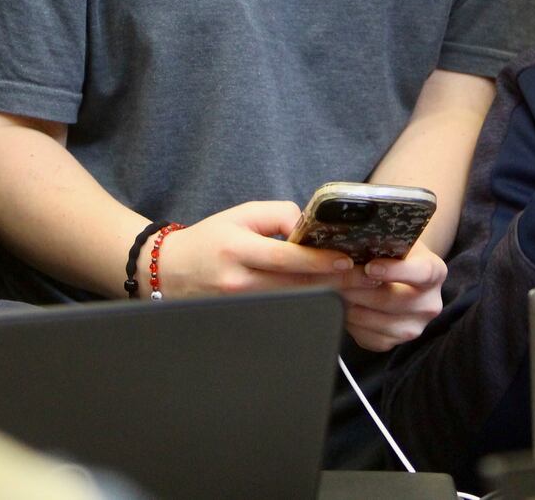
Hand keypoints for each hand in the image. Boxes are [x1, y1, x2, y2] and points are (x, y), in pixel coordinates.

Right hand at [148, 200, 351, 297]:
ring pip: (293, 302)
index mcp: (237, 249)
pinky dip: (306, 307)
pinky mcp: (244, 318)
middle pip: (295, 285)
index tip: (345, 260)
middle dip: (334, 282)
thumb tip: (309, 226)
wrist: (168, 271)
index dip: (318, 260)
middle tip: (366, 278)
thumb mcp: (240, 214)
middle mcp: (239, 281)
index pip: (285, 258)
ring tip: (355, 289)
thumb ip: (277, 214)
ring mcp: (240, 305)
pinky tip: (328, 301)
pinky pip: (282, 313)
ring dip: (326, 296)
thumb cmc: (209, 239)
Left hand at [335, 243, 446, 351]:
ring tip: (333, 290)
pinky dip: (352, 324)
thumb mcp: (394, 240)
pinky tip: (342, 307)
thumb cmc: (393, 253)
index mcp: (435, 272)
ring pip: (377, 322)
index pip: (421, 273)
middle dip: (358, 288)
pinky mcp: (395, 343)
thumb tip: (354, 245)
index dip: (394, 271)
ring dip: (350, 306)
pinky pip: (369, 338)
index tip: (369, 267)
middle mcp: (430, 303)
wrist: (398, 275)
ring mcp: (414, 327)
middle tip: (334, 277)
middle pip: (392, 300)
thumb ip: (382, 242)